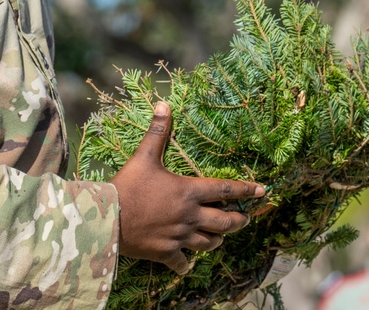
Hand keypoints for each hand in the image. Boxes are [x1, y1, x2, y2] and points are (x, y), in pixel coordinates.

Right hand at [111, 101, 263, 274]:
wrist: (107, 218)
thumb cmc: (127, 186)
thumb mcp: (144, 156)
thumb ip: (158, 132)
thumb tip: (164, 104)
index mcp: (188, 191)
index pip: (225, 190)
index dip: (245, 189)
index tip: (262, 191)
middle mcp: (190, 216)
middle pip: (225, 222)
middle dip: (239, 221)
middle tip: (245, 219)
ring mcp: (180, 237)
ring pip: (209, 243)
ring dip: (218, 239)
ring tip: (220, 237)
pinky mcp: (166, 253)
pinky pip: (183, 263)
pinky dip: (186, 264)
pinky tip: (187, 264)